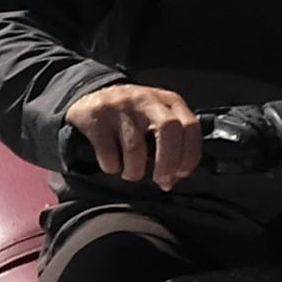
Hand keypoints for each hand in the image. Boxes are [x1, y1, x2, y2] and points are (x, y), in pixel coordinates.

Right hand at [66, 84, 208, 190]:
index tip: (180, 174)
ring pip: (135, 149)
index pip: (190, 126)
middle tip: (161, 180)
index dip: (189, 155)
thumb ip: (171, 146)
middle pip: (169, 130)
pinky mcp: (97, 116)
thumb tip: (170, 181)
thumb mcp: (157, 121)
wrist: (91, 100)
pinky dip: (111, 167)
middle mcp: (147, 100)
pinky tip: (111, 164)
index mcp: (169, 101)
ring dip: (134, 171)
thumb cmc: (132, 118)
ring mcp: (121, 106)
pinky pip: (109, 154)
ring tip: (130, 172)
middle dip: (168, 161)